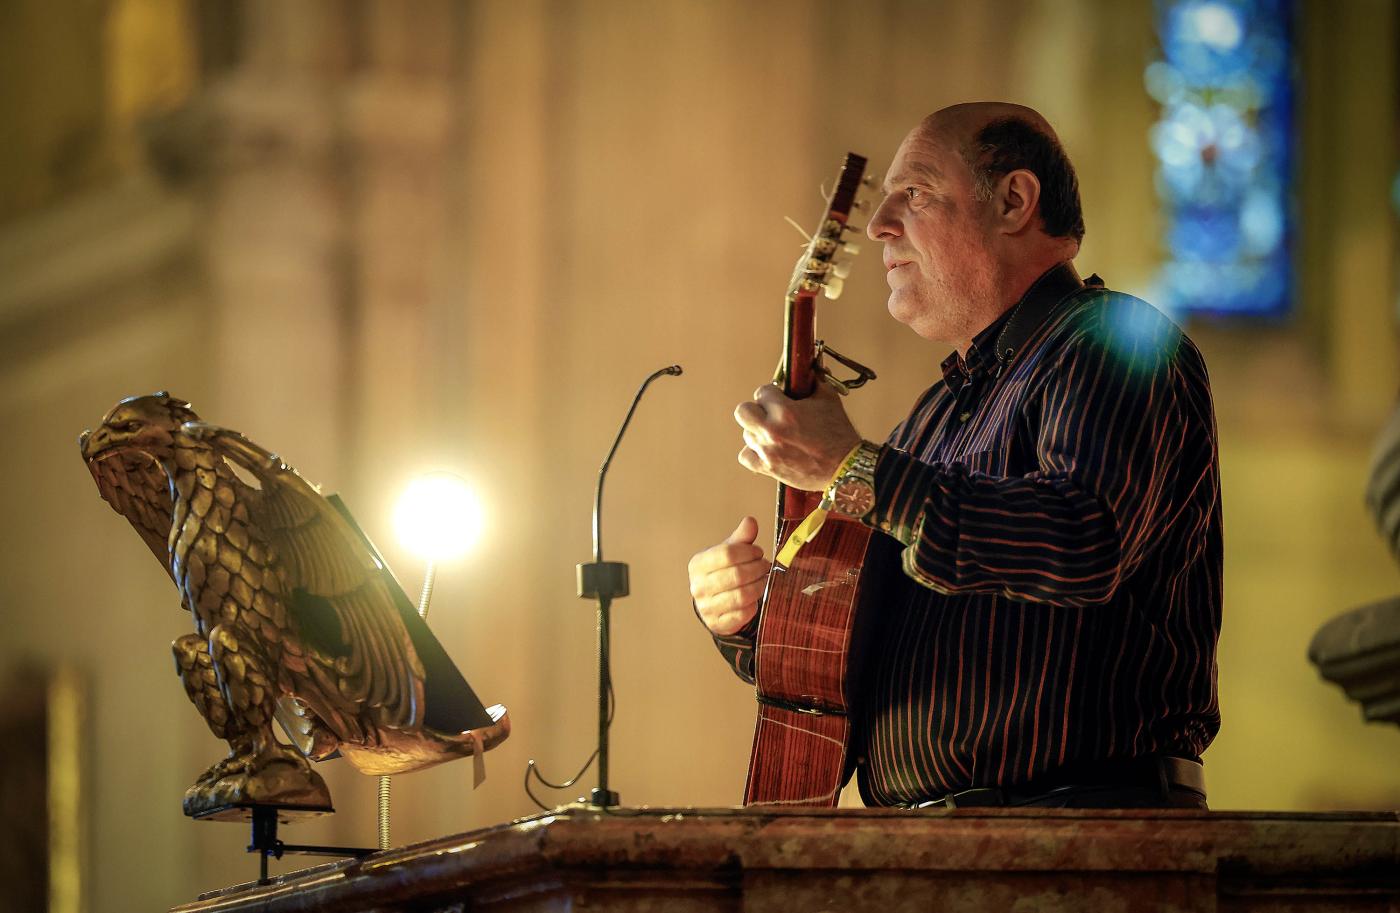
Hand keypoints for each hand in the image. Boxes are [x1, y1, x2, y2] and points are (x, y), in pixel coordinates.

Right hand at [688, 516, 769, 635]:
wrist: (712, 603)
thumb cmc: (722, 573)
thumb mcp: (729, 553)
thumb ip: (740, 538)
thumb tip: (750, 521)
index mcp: (698, 564)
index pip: (727, 553)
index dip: (749, 552)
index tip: (758, 552)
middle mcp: (698, 586)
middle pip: (736, 575)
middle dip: (757, 569)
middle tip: (765, 566)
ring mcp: (706, 607)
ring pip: (741, 595)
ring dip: (759, 586)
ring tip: (763, 580)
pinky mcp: (718, 624)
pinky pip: (743, 614)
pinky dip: (754, 605)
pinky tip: (756, 597)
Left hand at [734, 380, 861, 489]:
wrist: (846, 467)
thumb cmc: (839, 434)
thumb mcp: (829, 399)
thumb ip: (814, 380)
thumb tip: (809, 368)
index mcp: (785, 411)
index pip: (762, 392)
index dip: (772, 393)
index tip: (780, 398)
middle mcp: (772, 431)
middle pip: (743, 411)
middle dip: (756, 409)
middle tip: (770, 413)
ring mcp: (768, 451)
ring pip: (746, 433)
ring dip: (759, 430)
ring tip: (776, 433)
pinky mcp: (768, 468)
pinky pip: (745, 456)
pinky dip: (753, 452)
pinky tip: (767, 449)